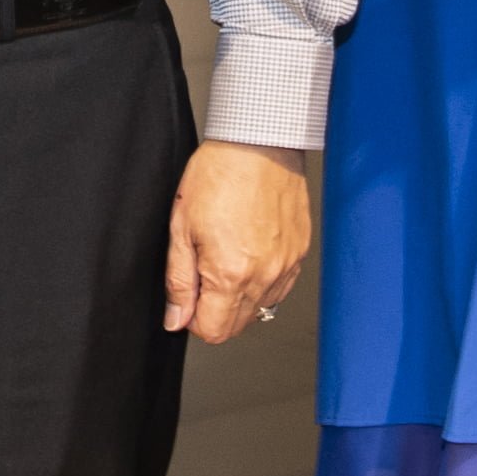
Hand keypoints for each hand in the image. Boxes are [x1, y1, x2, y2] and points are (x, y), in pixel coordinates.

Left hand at [168, 141, 311, 343]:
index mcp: (231, 273)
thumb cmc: (219, 174)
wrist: (258, 143)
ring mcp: (287, 265)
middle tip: (204, 272)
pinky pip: (280, 288)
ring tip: (227, 257)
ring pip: (260, 309)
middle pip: (237, 326)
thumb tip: (176, 319)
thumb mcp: (181, 228)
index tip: (189, 295)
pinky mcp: (300, 253)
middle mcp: (265, 276)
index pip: (213, 331)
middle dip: (215, 310)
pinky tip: (249, 253)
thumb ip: (179, 281)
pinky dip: (262, 282)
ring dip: (239, 296)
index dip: (192, 318)